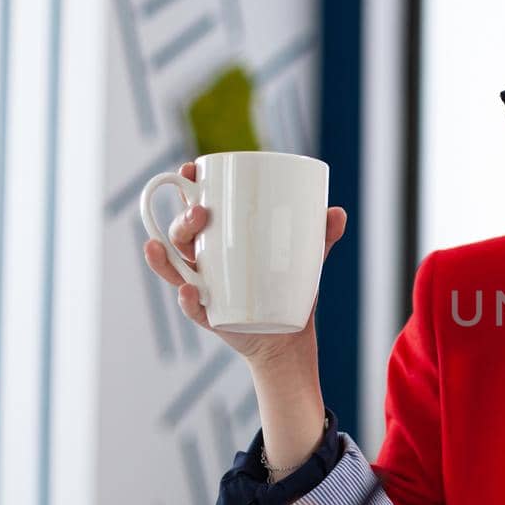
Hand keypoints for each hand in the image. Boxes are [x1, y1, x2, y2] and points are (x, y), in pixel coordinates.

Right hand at [141, 161, 347, 368]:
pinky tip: (190, 290)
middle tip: (200, 212)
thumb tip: (337, 213)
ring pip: (174, 268)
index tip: (190, 169)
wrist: (288, 335)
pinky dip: (187, 300)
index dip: (185, 186)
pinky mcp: (209, 316)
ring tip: (166, 246)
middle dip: (182, 220)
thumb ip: (321, 235)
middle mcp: (203, 261)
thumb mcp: (307, 258)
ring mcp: (203, 288)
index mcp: (219, 239)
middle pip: (180, 235)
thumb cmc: (289, 287)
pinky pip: (191, 307)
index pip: (194, 207)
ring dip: (166, 256)